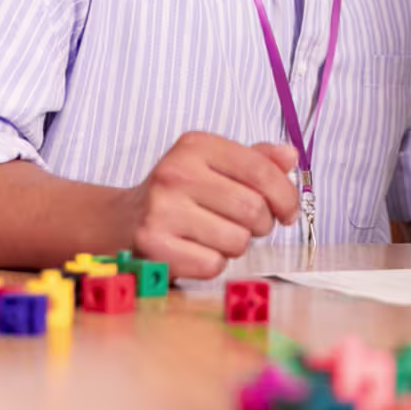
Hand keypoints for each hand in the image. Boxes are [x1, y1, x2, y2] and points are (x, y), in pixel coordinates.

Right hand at [120, 133, 298, 278]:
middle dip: (261, 224)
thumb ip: (255, 160)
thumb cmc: (179, 194)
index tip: (287, 212)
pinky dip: (213, 263)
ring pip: (237, 240)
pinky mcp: (153, 246)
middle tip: (247, 226)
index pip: (261, 170)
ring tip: (215, 235)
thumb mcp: (213, 165)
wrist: (121, 220)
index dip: (286, 196)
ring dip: (236, 244)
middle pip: (253, 209)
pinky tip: (196, 250)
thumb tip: (290, 155)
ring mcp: (161, 210)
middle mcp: (176, 173)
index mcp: (196, 145)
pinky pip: (213, 264)